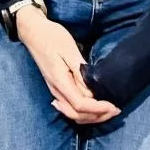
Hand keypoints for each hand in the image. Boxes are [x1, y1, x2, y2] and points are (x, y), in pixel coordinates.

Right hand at [14, 3, 119, 125]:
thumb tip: (92, 89)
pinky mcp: (56, 88)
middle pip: (77, 115)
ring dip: (92, 116)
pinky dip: (84, 111)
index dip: (98, 109)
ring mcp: (55, 91)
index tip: (114, 105)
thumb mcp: (69, 50)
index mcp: (60, 81)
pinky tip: (93, 107)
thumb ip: (81, 71)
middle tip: (116, 110)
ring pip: (73, 114)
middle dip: (98, 116)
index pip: (80, 105)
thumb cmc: (52, 37)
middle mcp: (56, 91)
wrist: (33, 32)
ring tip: (108, 110)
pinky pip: (70, 107)